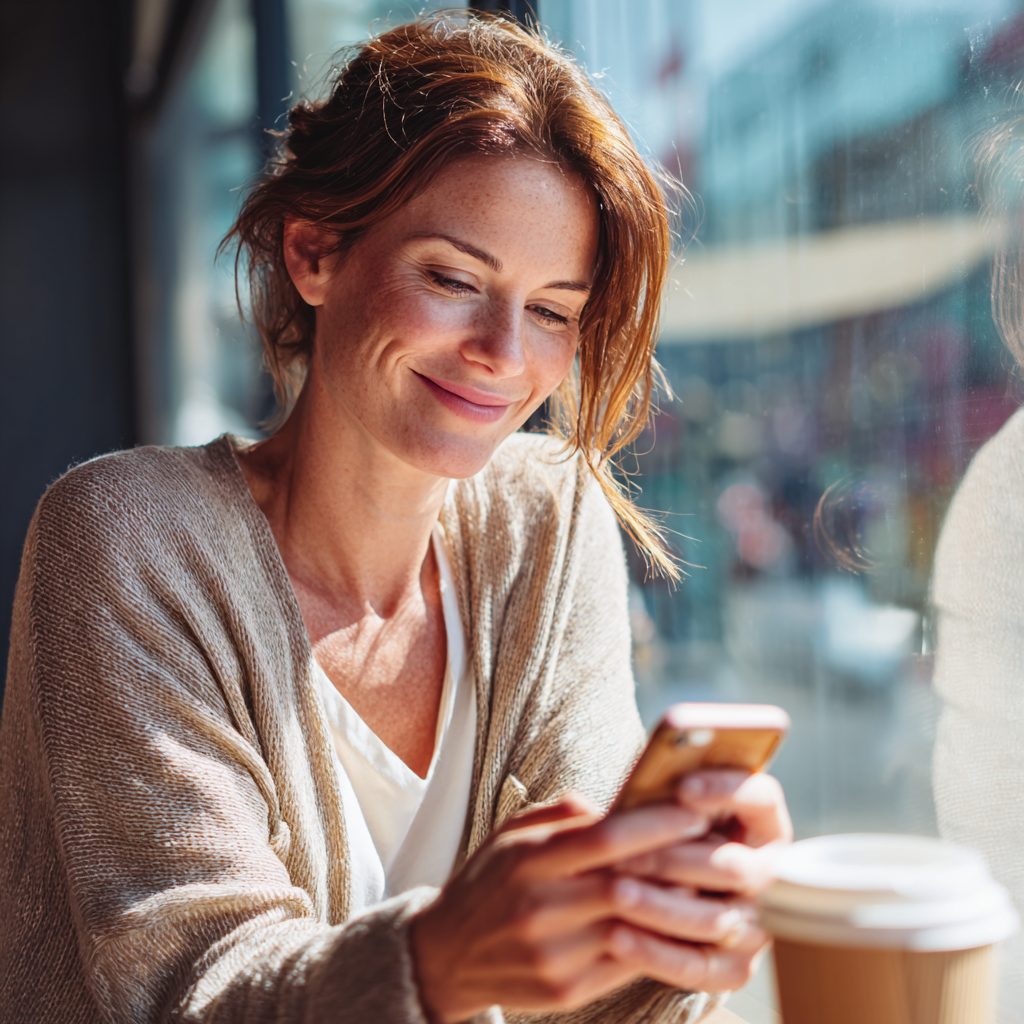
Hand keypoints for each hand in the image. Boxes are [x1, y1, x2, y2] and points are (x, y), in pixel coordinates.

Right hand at [411, 793, 722, 1021]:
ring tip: (713, 887)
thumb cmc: (490, 881)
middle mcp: (540, 907)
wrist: (446, 954)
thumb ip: (563, 815)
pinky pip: (627, 964)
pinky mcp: (566, 990)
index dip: (655, 824)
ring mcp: (554, 953)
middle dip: (679, 866)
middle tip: (718, 849)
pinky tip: (683, 924)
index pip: (603, 838)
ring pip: (634, 929)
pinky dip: (659, 942)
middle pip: (626, 885)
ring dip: (680, 910)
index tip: (694, 812)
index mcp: (529, 860)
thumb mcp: (512, 834)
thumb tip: (620, 803)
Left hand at [612, 769, 791, 990]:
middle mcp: (772, 874)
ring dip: (661, 906)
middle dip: (675, 859)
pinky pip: (698, 967)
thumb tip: (642, 772)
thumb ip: (664, 793)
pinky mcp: (737, 968)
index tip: (682, 787)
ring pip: (715, 919)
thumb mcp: (671, 806)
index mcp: (763, 823)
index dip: (726, 791)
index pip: (760, 798)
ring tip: (616, 892)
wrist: (666, 891)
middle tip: (625, 854)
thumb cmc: (665, 832)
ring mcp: (759, 925)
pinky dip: (655, 952)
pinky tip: (616, 936)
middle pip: (734, 867)